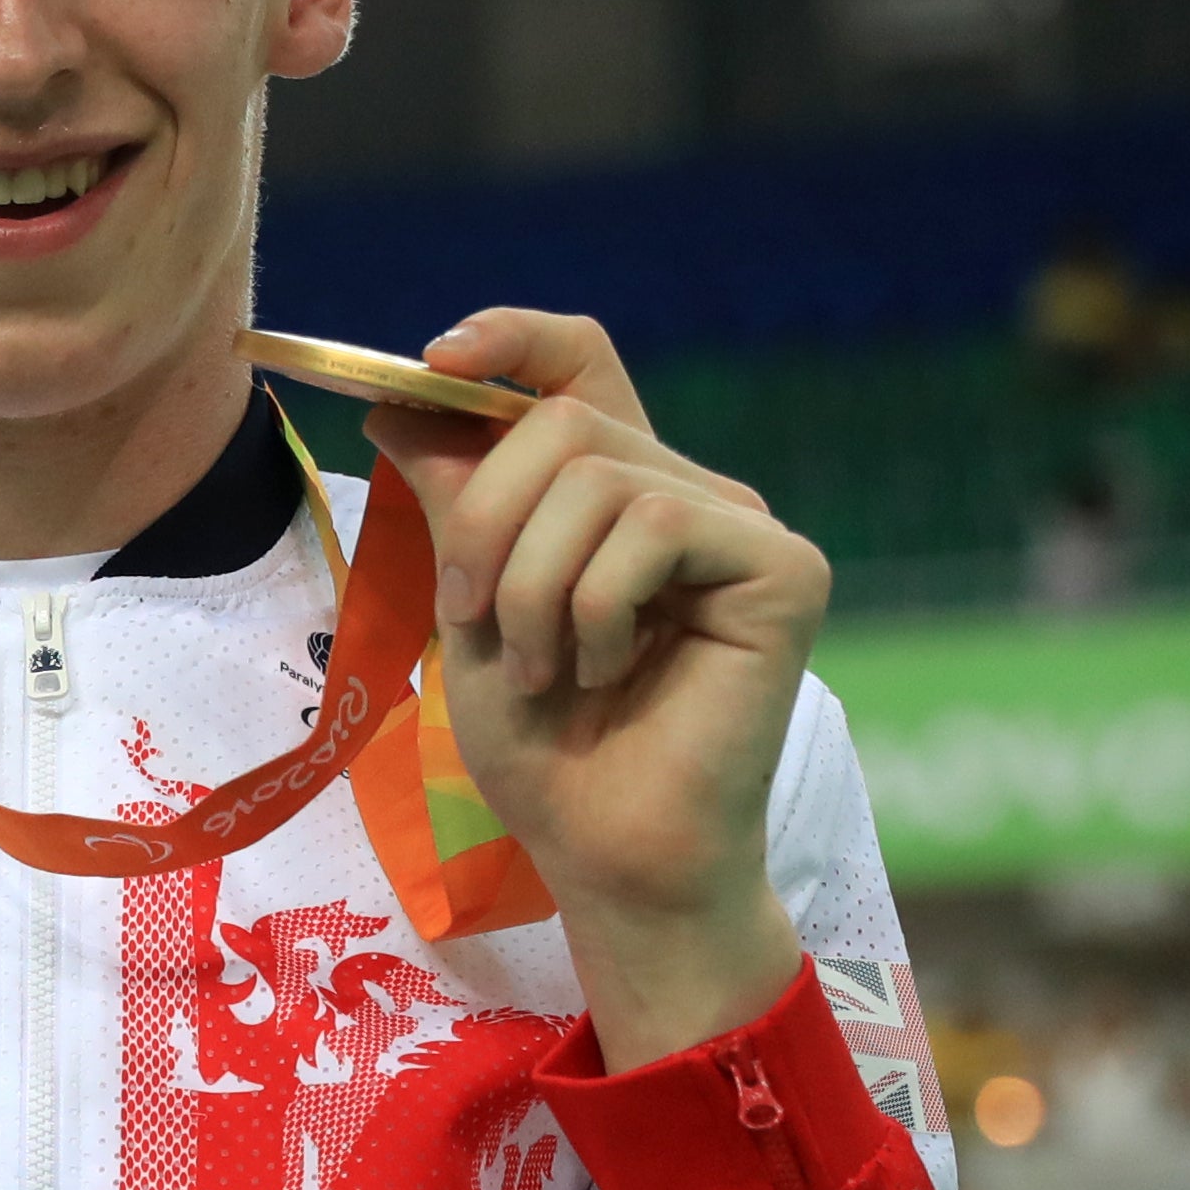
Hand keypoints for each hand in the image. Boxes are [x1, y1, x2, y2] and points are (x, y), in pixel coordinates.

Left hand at [371, 309, 818, 1063]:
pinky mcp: (785, 568)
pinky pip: (656, 527)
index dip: (510, 339)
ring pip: (594, 478)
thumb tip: (404, 401)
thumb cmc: (543, 746)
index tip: (429, 360)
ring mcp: (744, 527)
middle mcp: (688, 492)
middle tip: (471, 619)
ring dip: (531, 586)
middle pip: (561, 423)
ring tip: (540, 669)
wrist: (606, 851)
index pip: (577, 364)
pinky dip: (595, 608)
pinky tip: (605, 671)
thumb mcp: (469, 605)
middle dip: (485, 521)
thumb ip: (456, 501)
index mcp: (615, 493)